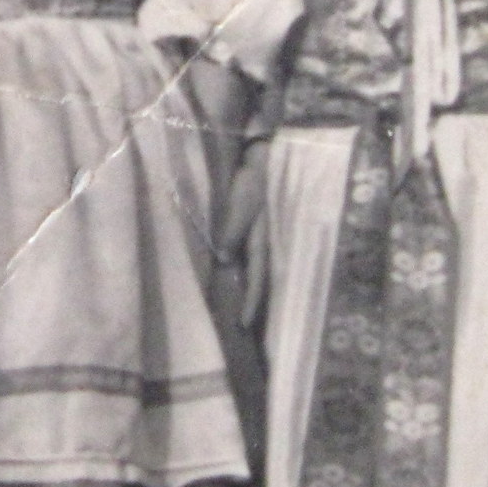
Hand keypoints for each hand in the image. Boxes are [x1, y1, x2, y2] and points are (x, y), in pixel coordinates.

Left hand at [215, 142, 269, 333]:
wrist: (261, 158)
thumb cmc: (251, 180)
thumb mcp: (241, 204)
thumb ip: (232, 230)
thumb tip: (223, 260)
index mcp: (262, 240)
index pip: (257, 278)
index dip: (251, 301)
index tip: (244, 325)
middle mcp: (264, 243)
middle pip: (260, 280)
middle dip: (254, 303)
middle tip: (244, 328)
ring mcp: (261, 237)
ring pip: (256, 272)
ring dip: (250, 291)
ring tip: (243, 313)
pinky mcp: (255, 231)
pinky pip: (251, 259)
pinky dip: (247, 274)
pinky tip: (239, 281)